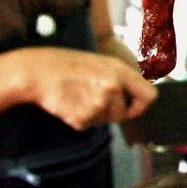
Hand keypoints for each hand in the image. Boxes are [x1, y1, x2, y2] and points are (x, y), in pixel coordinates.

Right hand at [9, 48, 157, 130]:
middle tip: (90, 96)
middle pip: (122, 114)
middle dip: (109, 110)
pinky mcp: (82, 118)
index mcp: (119, 71)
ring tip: (77, 96)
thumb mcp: (99, 62)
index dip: (140, 105)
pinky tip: (69, 103)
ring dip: (92, 114)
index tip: (132, 107)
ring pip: (103, 121)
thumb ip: (119, 78)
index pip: (149, 96)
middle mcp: (113, 88)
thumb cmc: (65, 64)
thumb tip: (132, 95)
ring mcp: (97, 104)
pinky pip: (87, 125)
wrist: (37, 72)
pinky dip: (78, 118)